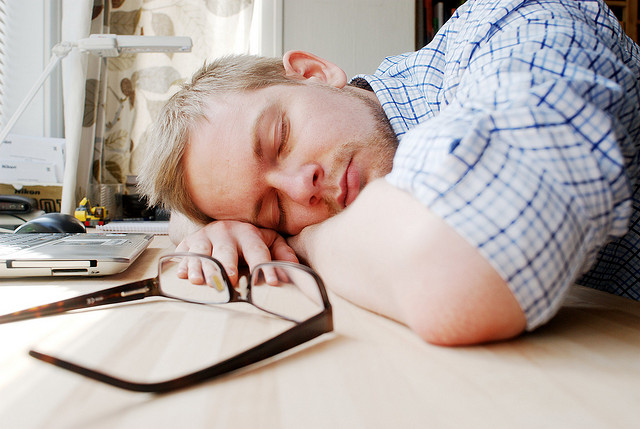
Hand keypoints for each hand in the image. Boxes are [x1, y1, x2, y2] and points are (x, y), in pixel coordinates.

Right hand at [175, 220, 297, 284]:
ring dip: (201, 268)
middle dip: (228, 266)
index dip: (265, 266)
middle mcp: (225, 232)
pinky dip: (182, 264)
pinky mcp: (188, 242)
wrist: (222, 225)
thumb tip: (295, 270)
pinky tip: (182, 275)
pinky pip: (183, 254)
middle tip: (231, 280)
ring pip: (201, 253)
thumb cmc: (248, 239)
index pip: (258, 251)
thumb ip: (282, 253)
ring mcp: (204, 237)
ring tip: (200, 281)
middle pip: (226, 252)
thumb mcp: (268, 241)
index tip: (272, 282)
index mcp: (248, 233)